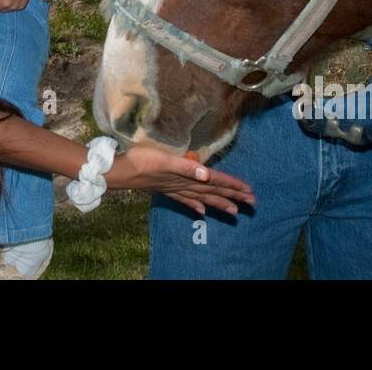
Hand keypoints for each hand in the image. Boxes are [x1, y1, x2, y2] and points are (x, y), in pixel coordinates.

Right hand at [103, 145, 254, 215]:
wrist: (120, 171)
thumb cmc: (141, 161)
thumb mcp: (165, 160)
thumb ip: (187, 167)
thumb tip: (208, 175)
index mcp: (186, 176)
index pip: (214, 181)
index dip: (232, 185)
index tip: (249, 191)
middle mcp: (183, 185)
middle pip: (212, 192)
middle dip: (232, 197)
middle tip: (251, 203)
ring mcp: (174, 188)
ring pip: (201, 197)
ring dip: (218, 203)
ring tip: (233, 211)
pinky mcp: (165, 189)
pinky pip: (184, 199)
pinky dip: (195, 205)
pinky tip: (201, 211)